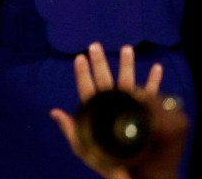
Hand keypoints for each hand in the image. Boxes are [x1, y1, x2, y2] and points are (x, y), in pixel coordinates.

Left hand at [50, 42, 187, 178]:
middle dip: (101, 63)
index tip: (79, 58)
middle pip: (105, 81)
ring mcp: (128, 108)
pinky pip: (150, 95)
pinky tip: (157, 68)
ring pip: (127, 83)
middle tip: (95, 45)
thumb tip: (54, 111)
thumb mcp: (85, 148)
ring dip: (127, 66)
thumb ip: (72, 130)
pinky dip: (154, 82)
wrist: (131, 174)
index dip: (82, 74)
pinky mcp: (145, 113)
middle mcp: (111, 106)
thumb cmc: (106, 163)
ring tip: (127, 48)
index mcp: (95, 112)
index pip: (87, 90)